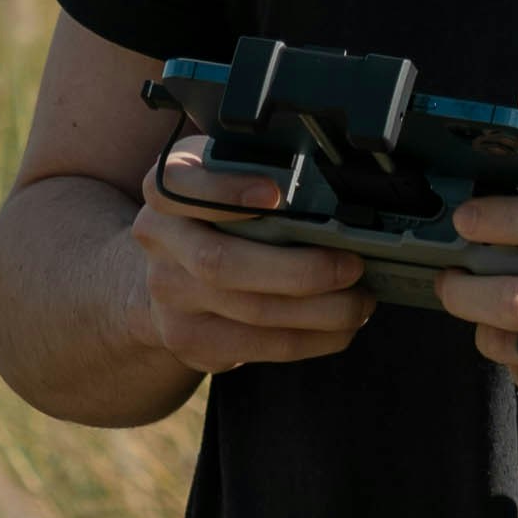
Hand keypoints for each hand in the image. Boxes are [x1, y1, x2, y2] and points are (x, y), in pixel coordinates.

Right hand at [125, 136, 373, 373]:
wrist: (165, 275)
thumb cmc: (212, 214)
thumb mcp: (219, 177)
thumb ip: (252, 171)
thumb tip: (327, 185)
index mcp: (165, 192)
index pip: (178, 184)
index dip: (224, 191)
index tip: (275, 193)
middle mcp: (159, 243)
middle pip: (220, 262)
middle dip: (297, 269)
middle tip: (352, 266)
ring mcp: (170, 298)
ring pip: (249, 312)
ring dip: (318, 312)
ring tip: (359, 302)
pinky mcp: (192, 340)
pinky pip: (259, 346)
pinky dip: (310, 339)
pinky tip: (339, 328)